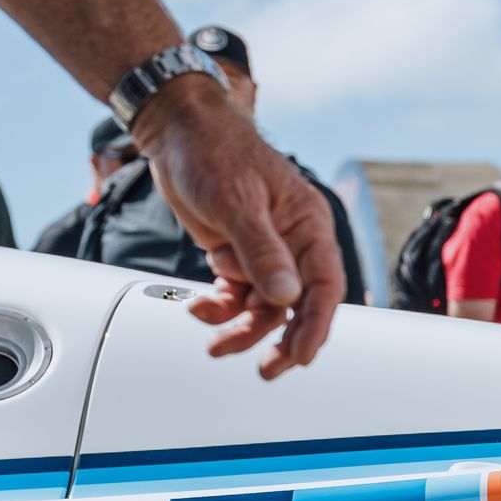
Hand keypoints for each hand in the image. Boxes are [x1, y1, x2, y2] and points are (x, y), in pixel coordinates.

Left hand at [132, 81, 343, 376]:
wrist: (176, 131)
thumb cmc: (214, 152)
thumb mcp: (237, 203)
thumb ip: (262, 252)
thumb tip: (285, 296)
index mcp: (308, 226)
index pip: (324, 286)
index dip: (315, 324)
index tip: (301, 354)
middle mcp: (292, 243)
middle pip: (297, 304)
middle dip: (281, 338)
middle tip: (268, 368)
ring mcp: (263, 251)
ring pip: (262, 306)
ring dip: (240, 327)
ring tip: (216, 343)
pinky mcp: (236, 254)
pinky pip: (235, 295)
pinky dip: (219, 307)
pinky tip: (200, 309)